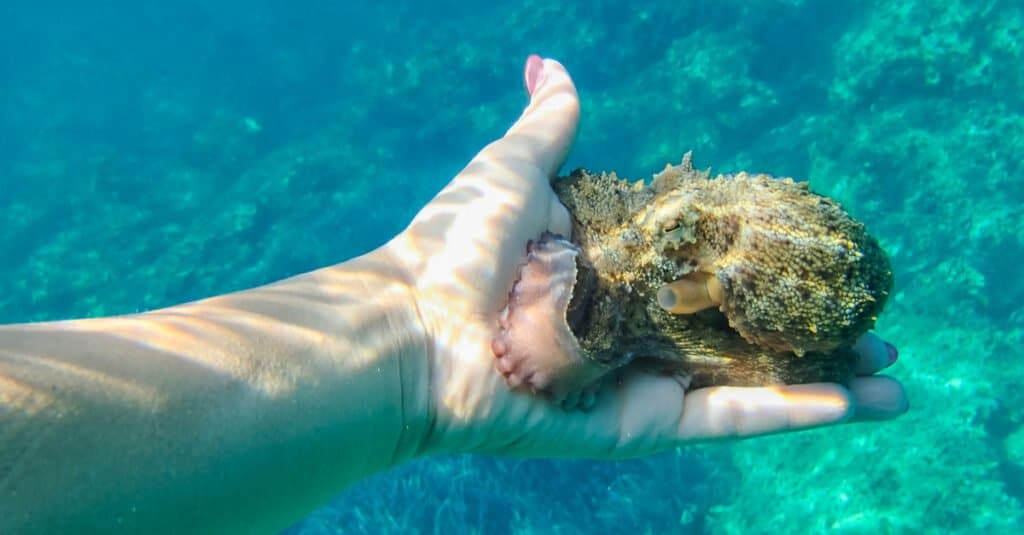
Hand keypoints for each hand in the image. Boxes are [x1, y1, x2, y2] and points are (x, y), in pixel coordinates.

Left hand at [392, 56, 906, 459]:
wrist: (412, 329)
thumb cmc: (455, 246)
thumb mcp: (513, 168)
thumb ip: (549, 122)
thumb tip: (546, 63)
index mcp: (612, 272)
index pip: (705, 263)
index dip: (761, 258)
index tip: (813, 249)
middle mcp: (634, 329)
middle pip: (738, 329)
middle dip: (806, 329)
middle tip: (872, 321)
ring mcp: (642, 381)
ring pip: (751, 381)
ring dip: (828, 380)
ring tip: (894, 376)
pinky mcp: (642, 426)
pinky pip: (731, 419)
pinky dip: (797, 413)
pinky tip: (862, 403)